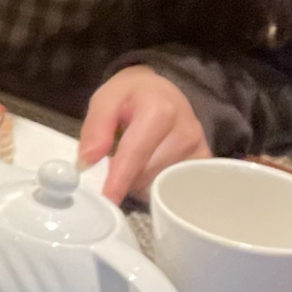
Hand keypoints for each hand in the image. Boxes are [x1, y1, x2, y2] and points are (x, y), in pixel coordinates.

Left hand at [78, 66, 209, 204]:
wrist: (164, 91)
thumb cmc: (133, 95)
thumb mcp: (106, 99)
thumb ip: (95, 127)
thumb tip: (87, 161)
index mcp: (160, 111)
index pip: (136, 154)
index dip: (119, 180)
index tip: (109, 201)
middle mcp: (186, 132)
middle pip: (146, 175)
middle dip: (124, 177)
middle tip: (117, 158)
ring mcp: (199, 150)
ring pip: (159, 186)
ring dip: (140, 182)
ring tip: (137, 159)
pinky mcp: (205, 163)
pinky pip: (176, 189)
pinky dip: (158, 186)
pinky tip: (152, 168)